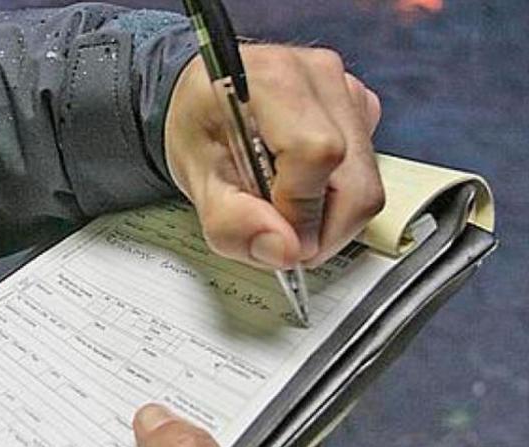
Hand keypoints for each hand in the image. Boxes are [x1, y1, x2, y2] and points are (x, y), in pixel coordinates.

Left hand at [165, 45, 383, 267]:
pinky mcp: (362, 111)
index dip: (301, 210)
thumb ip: (231, 221)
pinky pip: (368, 175)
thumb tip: (284, 250)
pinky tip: (301, 185)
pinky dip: (336, 198)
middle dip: (319, 229)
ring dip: (326, 217)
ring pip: (367, 186)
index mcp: (270, 80)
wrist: (209, 100)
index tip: (275, 232)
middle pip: (354, 182)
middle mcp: (319, 77)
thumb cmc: (202, 128)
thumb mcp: (197, 180)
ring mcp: (348, 92)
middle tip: (279, 233)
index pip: (316, 154)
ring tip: (282, 203)